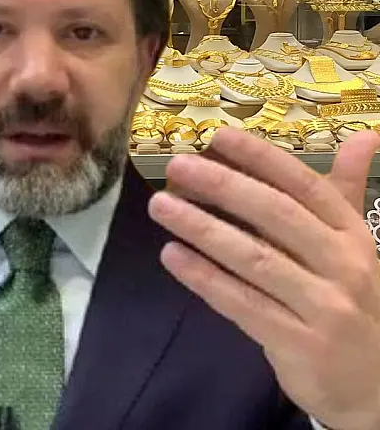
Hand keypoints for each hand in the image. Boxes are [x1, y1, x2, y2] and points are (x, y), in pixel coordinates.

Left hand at [148, 128, 379, 429]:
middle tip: (177, 165)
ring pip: (254, 258)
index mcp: (354, 235)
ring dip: (202, 228)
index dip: (262, 159)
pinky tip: (172, 256)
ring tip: (160, 206)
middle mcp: (344, 266)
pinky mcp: (299, 343)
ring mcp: (324, 307)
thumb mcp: (357, 246)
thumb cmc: (357, 303)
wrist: (378, 384)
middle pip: (277, 216)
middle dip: (224, 186)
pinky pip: (243, 304)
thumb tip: (363, 135)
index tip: (218, 136)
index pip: (306, 187)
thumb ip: (345, 192)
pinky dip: (205, 278)